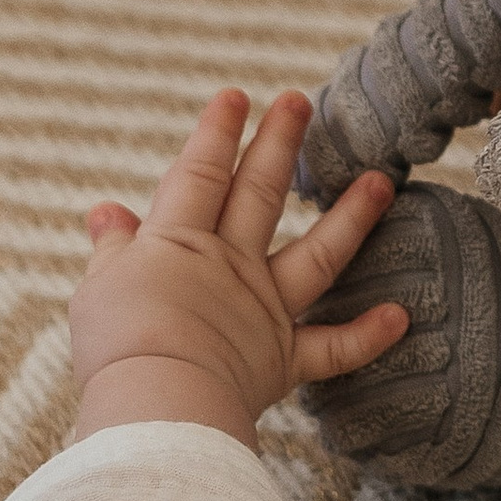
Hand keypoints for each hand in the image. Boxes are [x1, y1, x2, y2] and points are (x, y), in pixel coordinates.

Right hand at [70, 90, 407, 442]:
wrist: (154, 402)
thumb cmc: (115, 346)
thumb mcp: (99, 287)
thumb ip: (113, 249)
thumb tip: (105, 212)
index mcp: (178, 244)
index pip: (200, 174)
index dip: (216, 134)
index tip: (236, 97)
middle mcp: (229, 266)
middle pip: (260, 194)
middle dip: (279, 143)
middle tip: (300, 102)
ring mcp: (263, 310)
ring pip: (317, 256)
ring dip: (352, 217)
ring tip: (382, 181)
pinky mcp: (282, 361)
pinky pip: (332, 348)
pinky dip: (366, 336)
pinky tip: (400, 315)